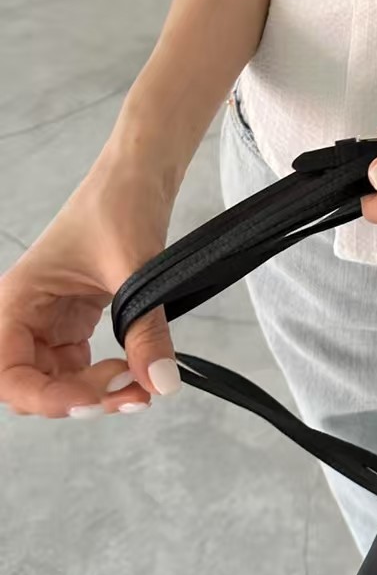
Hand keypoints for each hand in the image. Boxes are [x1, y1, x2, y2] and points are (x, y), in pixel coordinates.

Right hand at [0, 150, 178, 418]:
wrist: (141, 175)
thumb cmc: (120, 204)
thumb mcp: (134, 268)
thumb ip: (147, 330)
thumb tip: (162, 384)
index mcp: (15, 300)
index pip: (8, 374)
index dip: (46, 398)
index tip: (94, 399)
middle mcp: (23, 316)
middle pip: (31, 386)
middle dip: (78, 398)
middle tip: (131, 392)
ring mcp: (47, 322)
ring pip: (57, 383)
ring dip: (96, 393)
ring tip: (140, 387)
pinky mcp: (73, 323)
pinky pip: (78, 368)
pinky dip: (105, 378)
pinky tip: (136, 373)